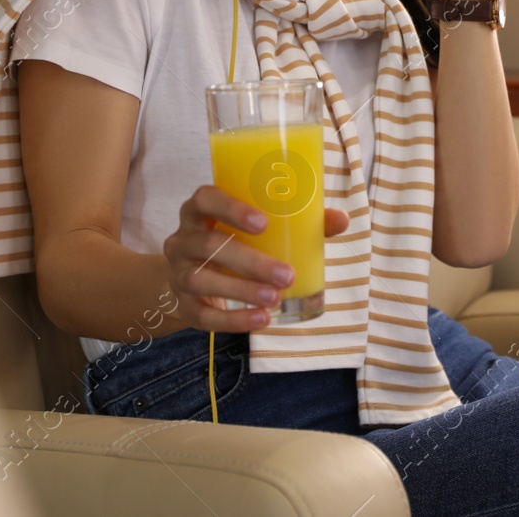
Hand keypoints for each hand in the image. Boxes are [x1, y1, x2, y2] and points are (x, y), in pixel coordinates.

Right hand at [164, 185, 348, 331]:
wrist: (192, 275)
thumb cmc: (235, 240)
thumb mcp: (257, 228)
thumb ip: (297, 221)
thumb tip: (340, 219)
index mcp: (200, 211)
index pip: (205, 199)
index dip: (231, 208)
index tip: (264, 223)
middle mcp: (183, 239)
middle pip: (209, 244)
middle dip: (250, 261)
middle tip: (287, 275)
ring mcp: (178, 272)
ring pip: (202, 280)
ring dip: (241, 290)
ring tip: (275, 298)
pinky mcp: (183, 304)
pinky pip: (202, 315)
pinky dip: (233, 320)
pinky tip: (260, 319)